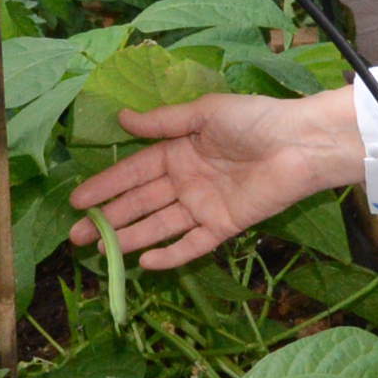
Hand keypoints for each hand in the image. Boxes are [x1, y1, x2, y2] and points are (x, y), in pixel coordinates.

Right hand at [68, 89, 361, 272]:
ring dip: (131, 238)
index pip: (134, 172)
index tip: (76, 201)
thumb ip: (163, 123)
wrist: (301, 142)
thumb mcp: (204, 113)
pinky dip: (171, 255)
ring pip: (160, 225)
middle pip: (141, 203)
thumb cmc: (255, 119)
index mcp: (179, 151)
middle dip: (108, 219)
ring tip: (101, 252)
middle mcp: (187, 180)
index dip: (106, 186)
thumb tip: (122, 119)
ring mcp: (204, 205)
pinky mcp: (225, 225)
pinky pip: (193, 244)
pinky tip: (146, 265)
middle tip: (76, 237)